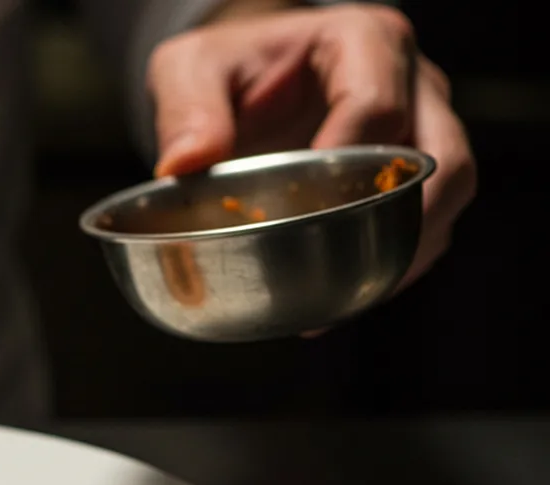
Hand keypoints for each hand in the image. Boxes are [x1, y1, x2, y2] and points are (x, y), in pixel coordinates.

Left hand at [147, 3, 474, 287]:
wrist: (246, 79)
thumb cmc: (227, 68)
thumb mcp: (190, 70)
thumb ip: (185, 110)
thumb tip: (181, 166)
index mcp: (362, 43)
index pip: (377, 108)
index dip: (344, 168)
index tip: (300, 212)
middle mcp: (412, 82)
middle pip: (440, 158)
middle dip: (397, 220)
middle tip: (337, 264)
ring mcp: (424, 125)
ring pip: (449, 193)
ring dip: (405, 249)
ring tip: (346, 295)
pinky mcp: (418, 168)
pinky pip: (431, 219)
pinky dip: (398, 260)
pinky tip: (346, 296)